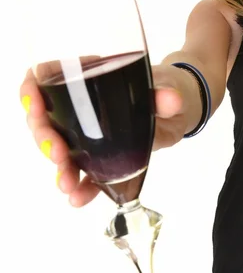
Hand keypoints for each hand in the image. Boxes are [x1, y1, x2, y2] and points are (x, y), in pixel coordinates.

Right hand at [20, 64, 188, 207]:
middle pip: (46, 117)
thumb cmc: (166, 87)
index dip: (32, 89)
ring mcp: (88, 131)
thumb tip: (172, 99)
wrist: (180, 107)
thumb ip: (168, 94)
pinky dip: (80, 186)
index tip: (34, 103)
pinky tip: (77, 198)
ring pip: (59, 147)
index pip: (49, 75)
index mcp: (90, 75)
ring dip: (58, 166)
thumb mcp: (168, 85)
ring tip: (66, 182)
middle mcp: (82, 103)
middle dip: (44, 135)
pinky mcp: (101, 155)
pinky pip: (84, 172)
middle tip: (56, 152)